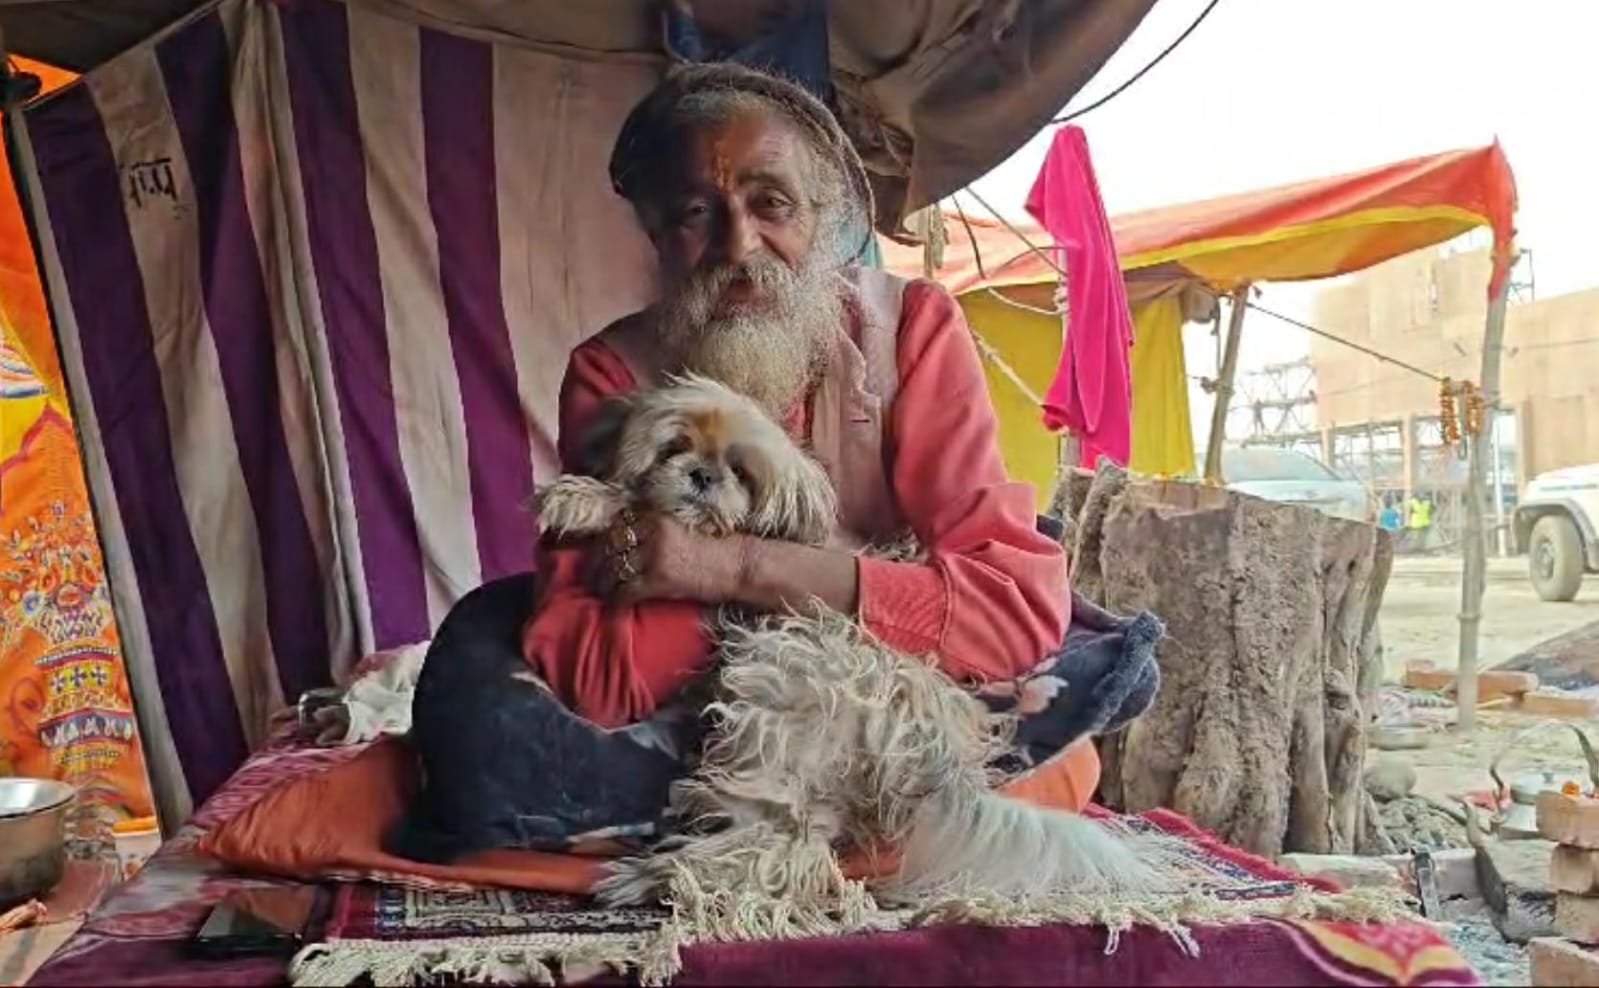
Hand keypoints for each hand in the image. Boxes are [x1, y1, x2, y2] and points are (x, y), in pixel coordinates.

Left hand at [587, 510, 742, 604]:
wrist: (733, 566)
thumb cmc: (710, 549)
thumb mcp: (679, 529)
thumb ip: (652, 530)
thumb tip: (624, 539)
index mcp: (658, 518)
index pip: (619, 525)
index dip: (605, 539)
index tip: (598, 548)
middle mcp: (653, 534)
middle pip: (612, 545)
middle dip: (597, 560)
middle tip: (589, 571)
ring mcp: (655, 557)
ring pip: (615, 567)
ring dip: (602, 580)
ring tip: (597, 587)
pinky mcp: (658, 580)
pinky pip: (626, 589)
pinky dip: (616, 596)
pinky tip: (612, 600)